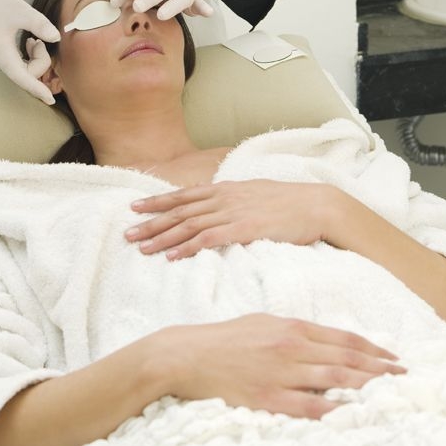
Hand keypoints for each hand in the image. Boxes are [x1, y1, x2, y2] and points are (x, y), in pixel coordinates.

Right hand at [0, 0, 59, 104]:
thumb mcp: (22, 10)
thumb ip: (40, 24)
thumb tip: (56, 38)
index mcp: (1, 52)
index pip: (21, 76)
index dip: (36, 88)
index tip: (50, 99)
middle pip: (26, 73)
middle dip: (40, 61)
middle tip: (39, 40)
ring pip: (24, 69)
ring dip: (35, 58)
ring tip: (34, 39)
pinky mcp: (0, 54)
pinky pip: (20, 64)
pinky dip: (29, 56)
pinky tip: (31, 42)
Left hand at [127, 181, 337, 258]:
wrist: (318, 205)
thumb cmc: (290, 203)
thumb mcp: (256, 194)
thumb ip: (233, 199)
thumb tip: (217, 205)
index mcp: (227, 188)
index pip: (184, 194)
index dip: (158, 201)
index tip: (135, 208)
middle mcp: (225, 197)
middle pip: (180, 210)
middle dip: (152, 222)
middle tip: (127, 233)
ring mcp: (234, 212)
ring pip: (189, 224)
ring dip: (163, 236)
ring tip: (142, 248)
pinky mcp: (245, 228)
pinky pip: (210, 238)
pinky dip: (188, 247)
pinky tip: (173, 256)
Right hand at [160, 314, 404, 417]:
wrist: (190, 354)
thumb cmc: (228, 337)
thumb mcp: (265, 322)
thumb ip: (296, 330)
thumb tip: (326, 341)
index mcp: (292, 327)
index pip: (344, 339)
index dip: (373, 348)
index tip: (394, 358)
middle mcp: (292, 348)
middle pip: (346, 360)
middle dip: (379, 369)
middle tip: (404, 377)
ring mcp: (281, 373)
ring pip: (334, 381)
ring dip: (365, 387)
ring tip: (387, 394)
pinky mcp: (269, 398)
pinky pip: (307, 406)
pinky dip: (331, 410)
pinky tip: (350, 413)